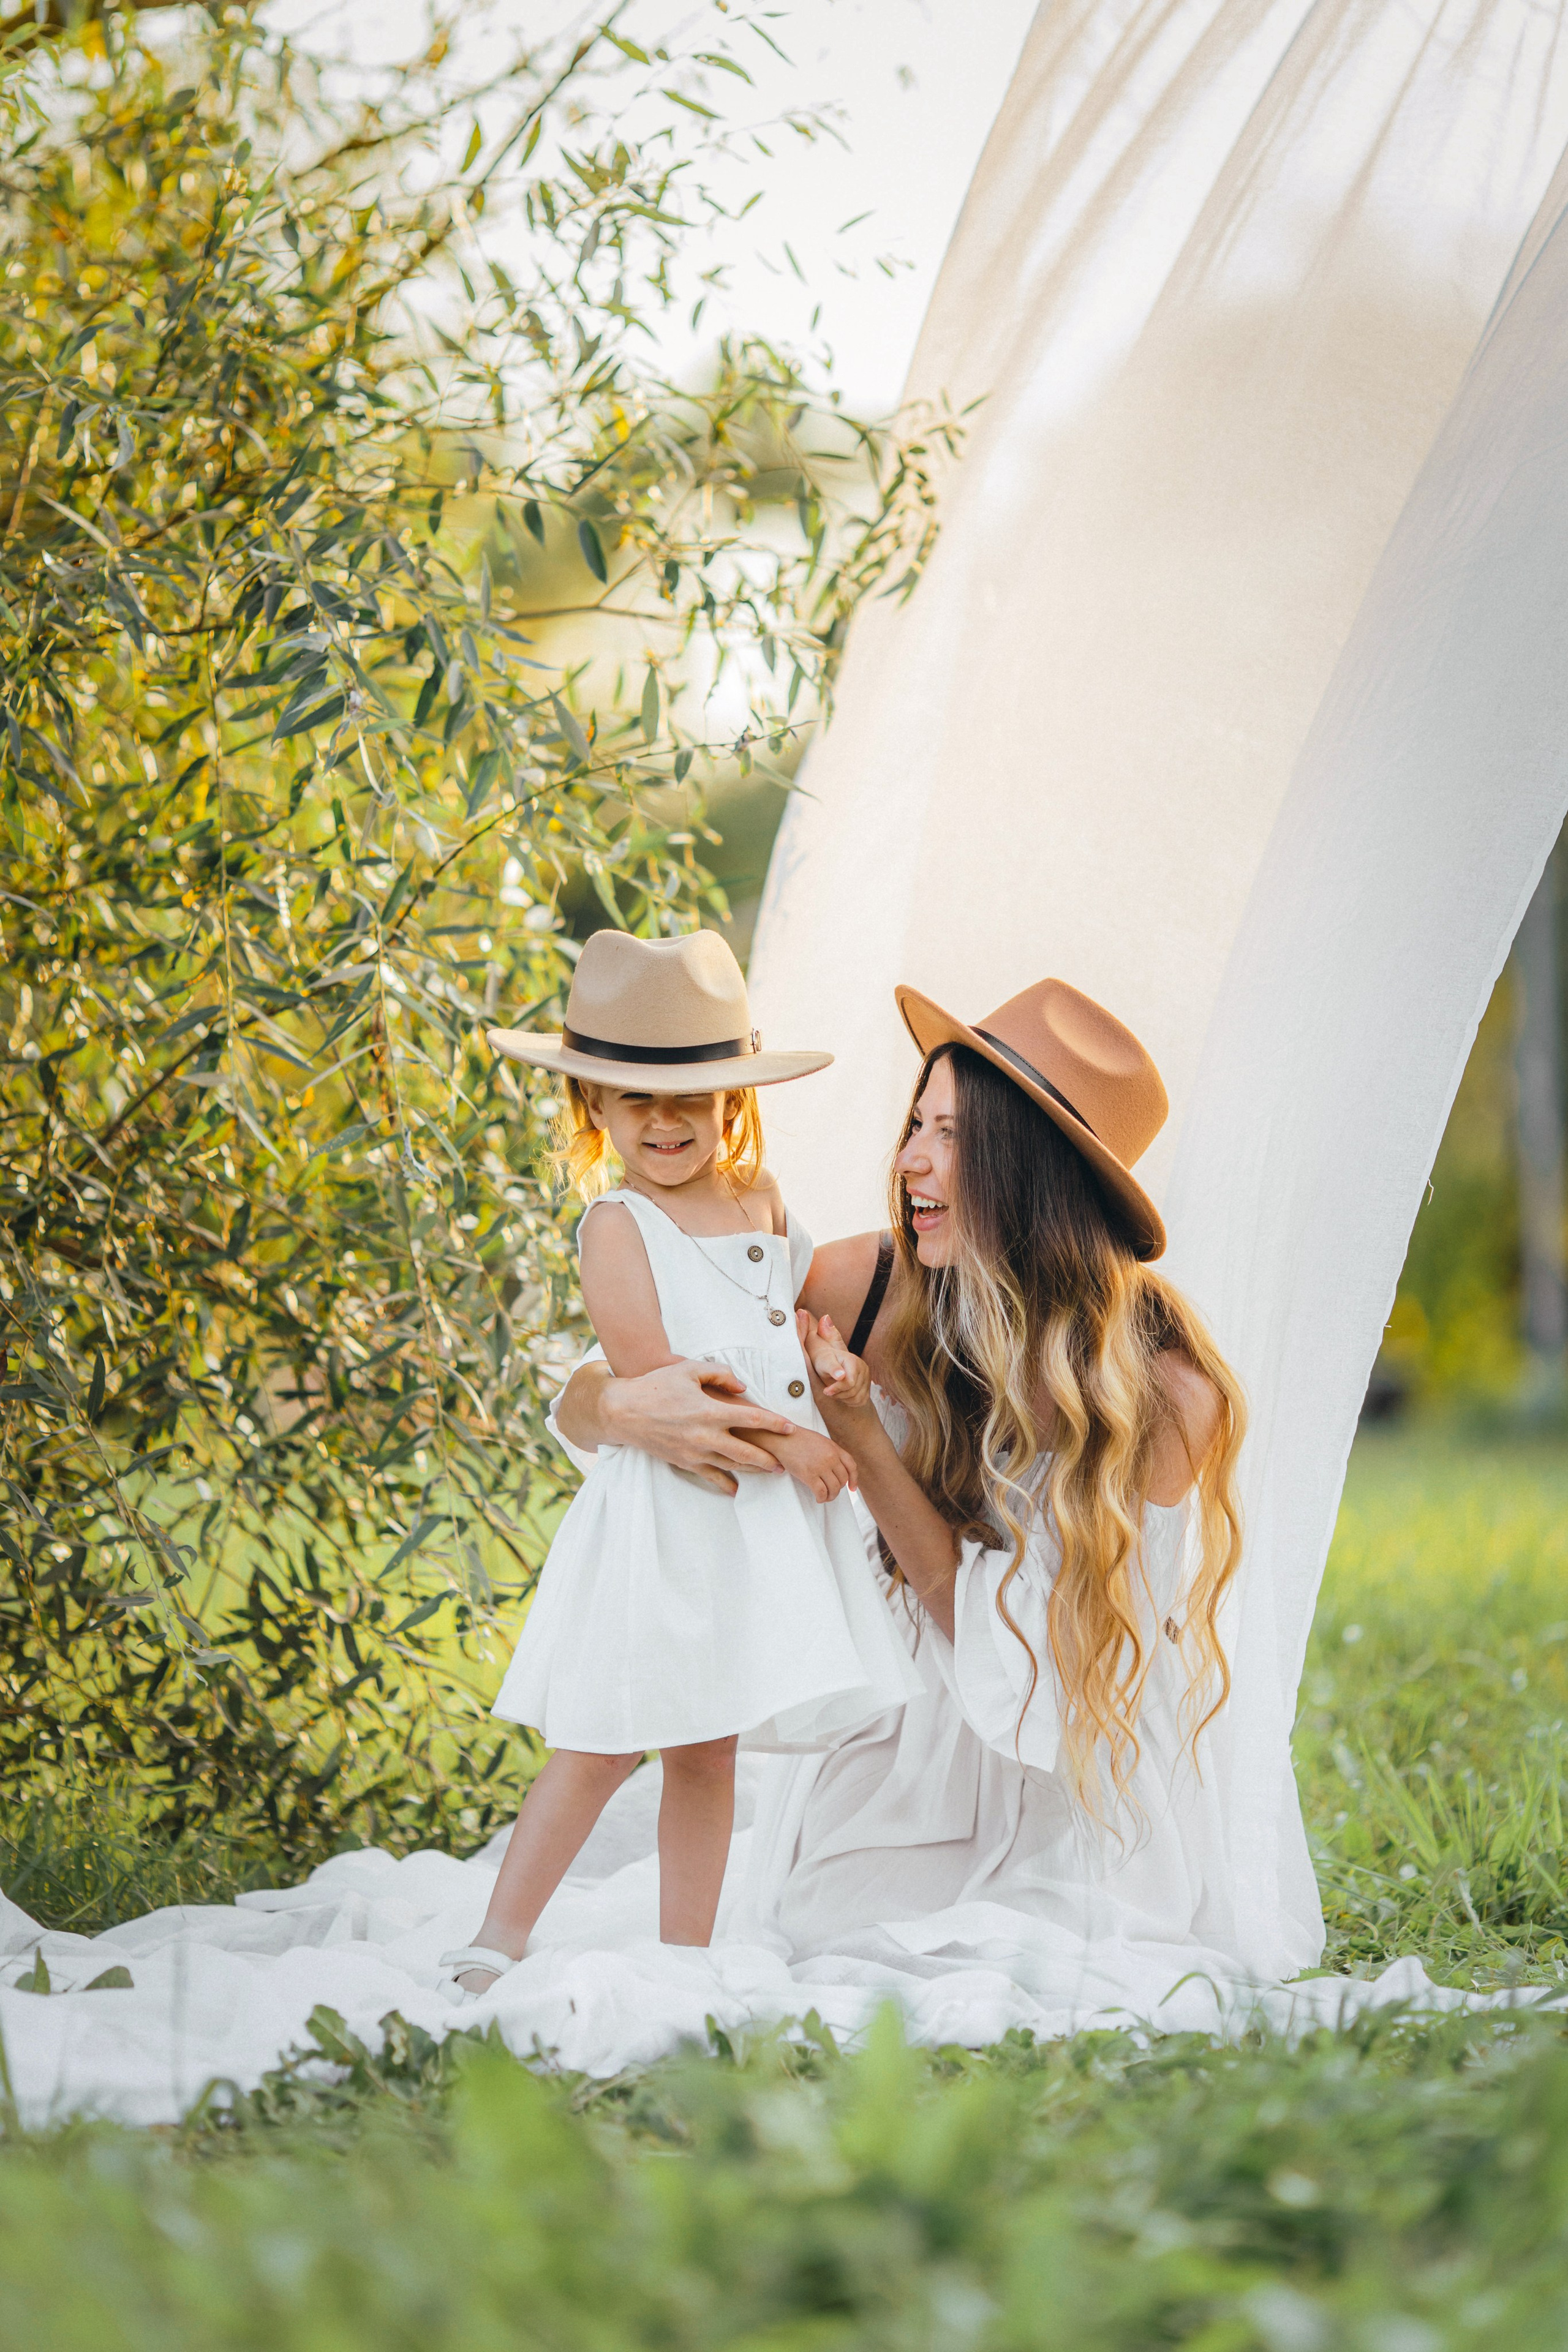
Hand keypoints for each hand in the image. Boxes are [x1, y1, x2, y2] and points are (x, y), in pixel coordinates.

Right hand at [600, 1359, 794, 1495]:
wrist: (623, 1411)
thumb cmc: (656, 1386)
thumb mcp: (688, 1369)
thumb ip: (720, 1374)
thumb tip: (742, 1387)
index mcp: (709, 1411)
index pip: (751, 1419)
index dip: (774, 1423)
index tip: (790, 1427)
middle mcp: (704, 1436)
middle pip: (747, 1453)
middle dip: (769, 1458)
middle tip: (784, 1462)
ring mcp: (694, 1453)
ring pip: (732, 1466)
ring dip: (753, 1471)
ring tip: (770, 1471)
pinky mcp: (684, 1462)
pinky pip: (710, 1476)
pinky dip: (725, 1483)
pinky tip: (736, 1489)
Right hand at [755, 1425, 858, 1502]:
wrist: (781, 1437)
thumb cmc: (797, 1438)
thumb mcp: (819, 1440)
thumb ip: (829, 1451)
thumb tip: (835, 1467)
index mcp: (834, 1448)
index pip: (851, 1466)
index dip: (854, 1479)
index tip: (852, 1488)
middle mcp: (830, 1457)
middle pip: (842, 1480)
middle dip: (838, 1489)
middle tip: (831, 1492)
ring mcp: (820, 1466)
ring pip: (834, 1488)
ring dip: (830, 1496)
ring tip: (825, 1497)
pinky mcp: (809, 1475)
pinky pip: (821, 1492)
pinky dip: (821, 1498)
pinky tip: (818, 1499)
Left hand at [796, 1311, 872, 1409]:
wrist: (829, 1369)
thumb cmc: (822, 1361)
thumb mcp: (822, 1351)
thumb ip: (825, 1338)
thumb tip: (825, 1318)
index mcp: (854, 1360)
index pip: (849, 1382)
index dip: (836, 1388)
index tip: (826, 1391)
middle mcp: (864, 1369)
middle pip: (853, 1392)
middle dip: (838, 1394)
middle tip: (828, 1391)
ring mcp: (868, 1380)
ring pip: (857, 1398)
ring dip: (842, 1398)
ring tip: (833, 1391)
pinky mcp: (868, 1390)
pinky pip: (859, 1402)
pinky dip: (848, 1401)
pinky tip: (841, 1395)